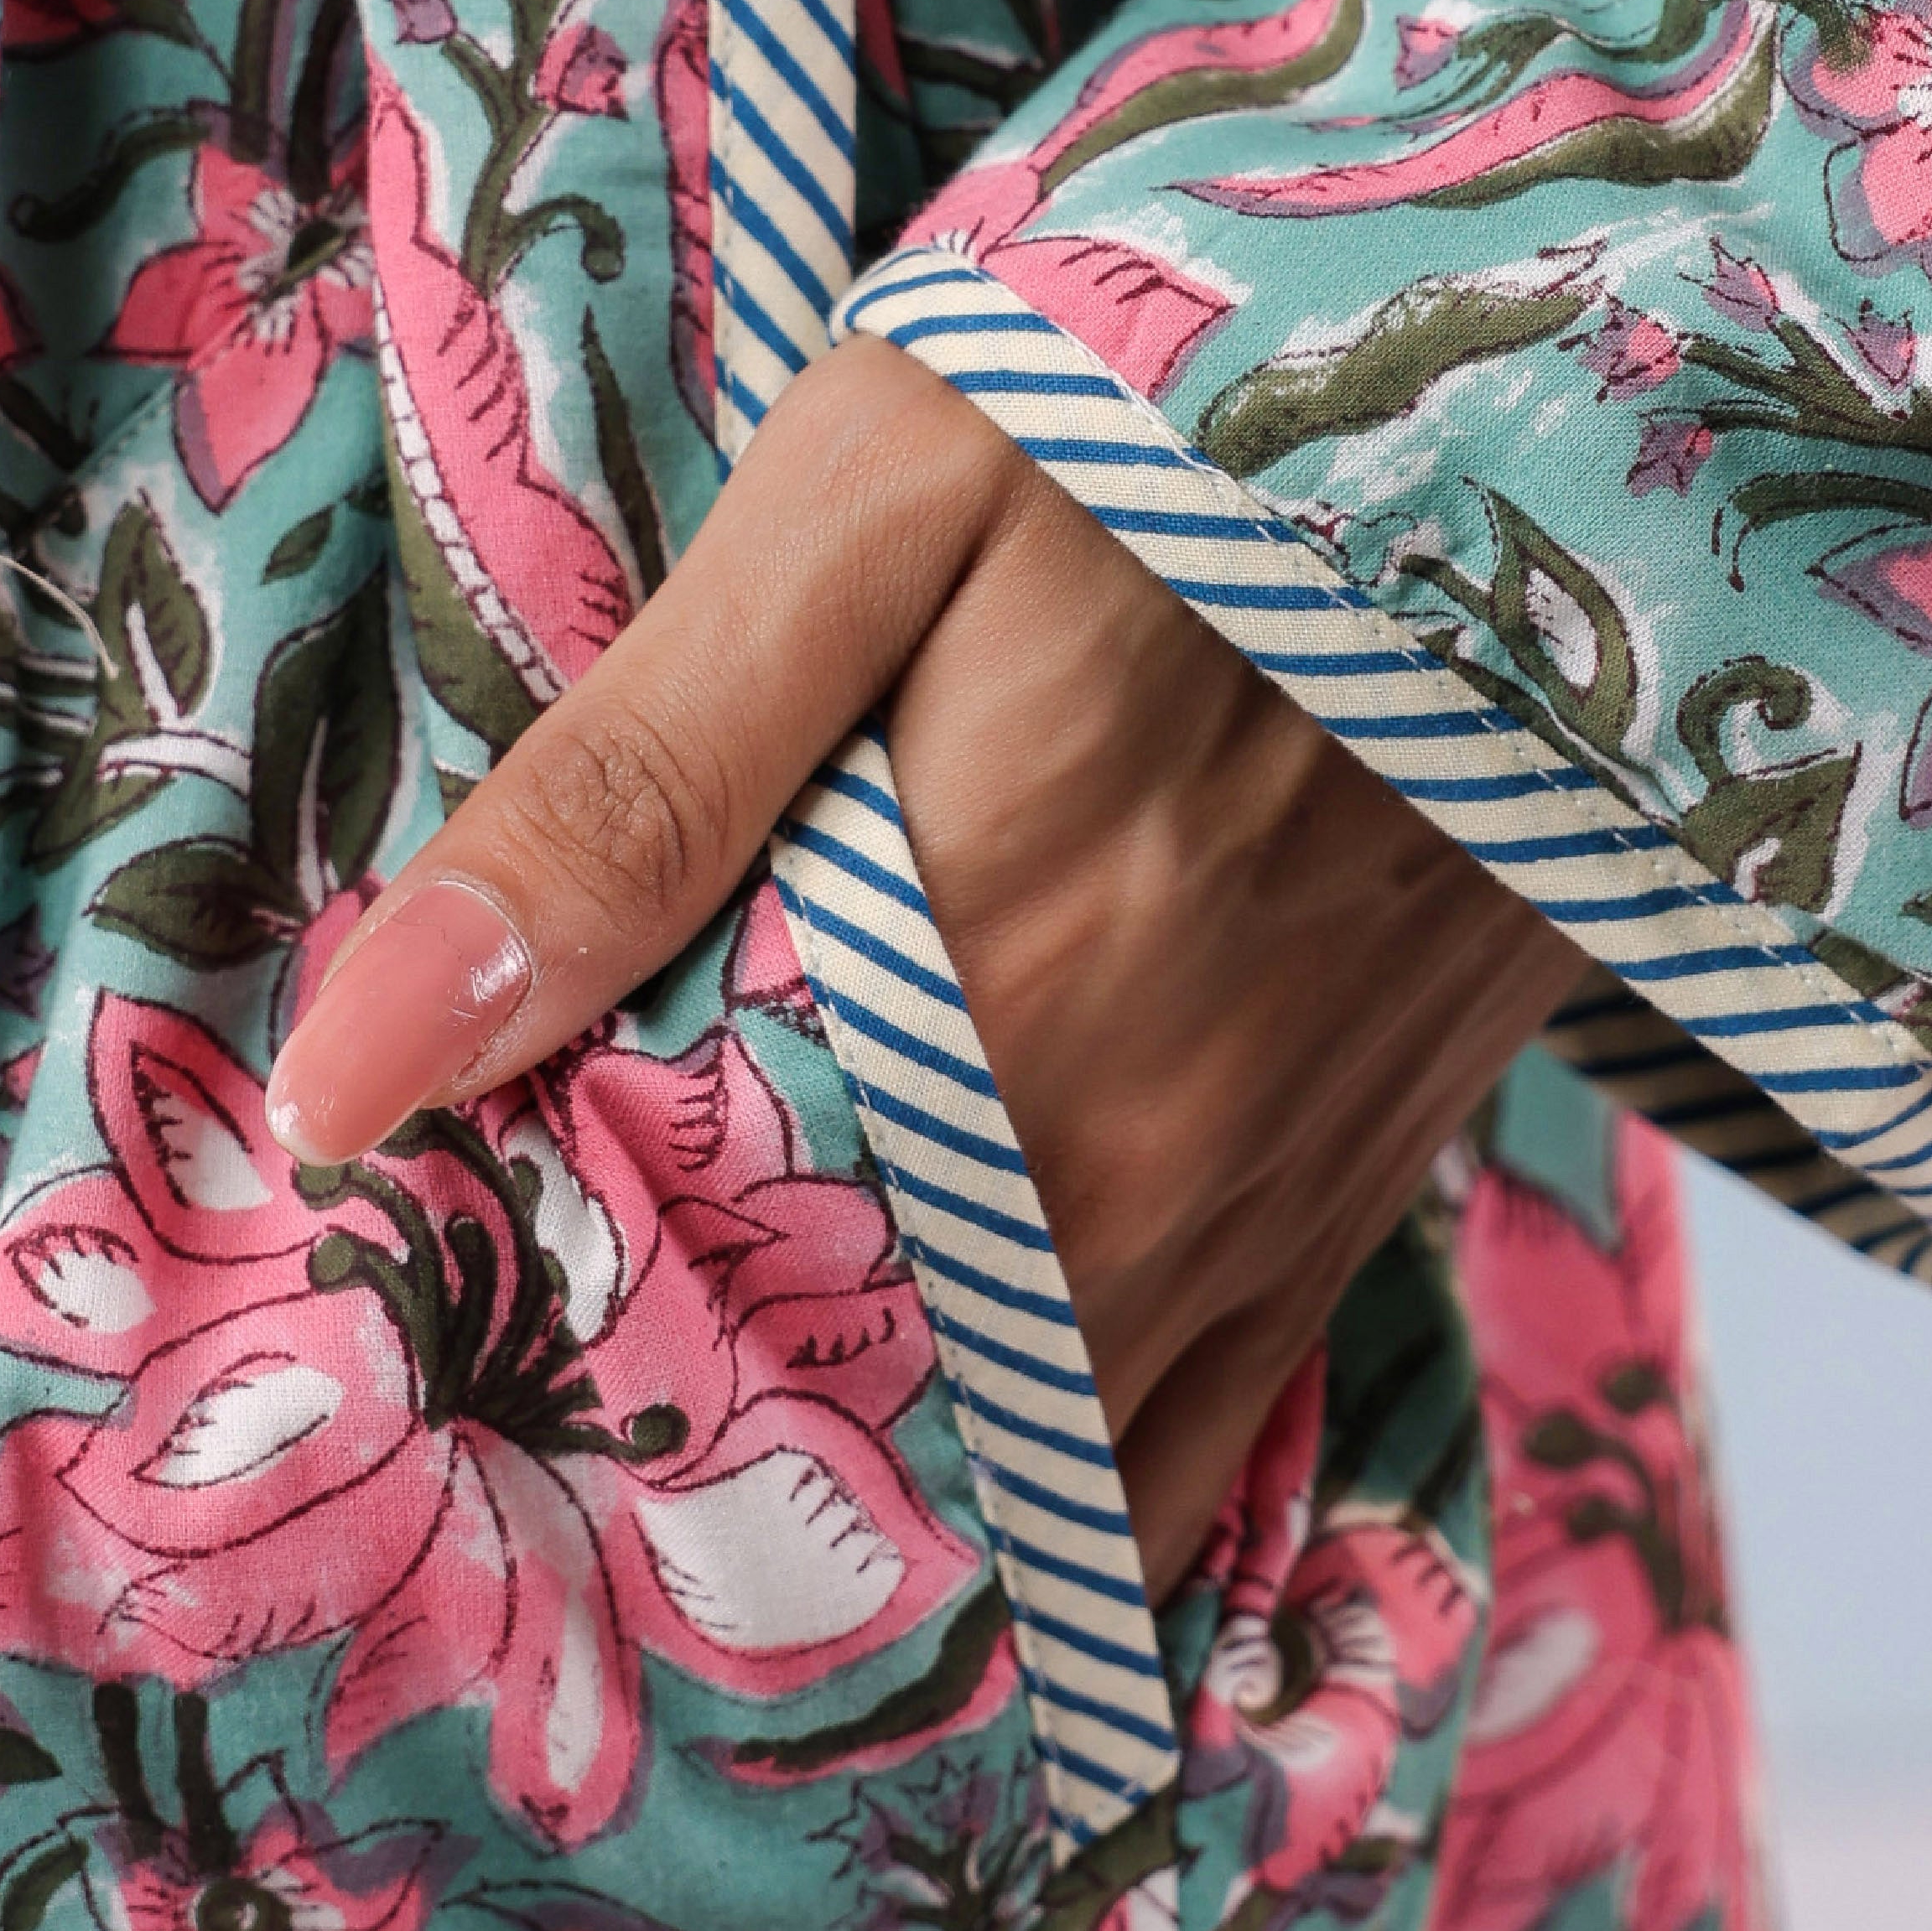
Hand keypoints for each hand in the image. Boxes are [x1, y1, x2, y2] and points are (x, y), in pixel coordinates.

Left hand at [266, 335, 1579, 1587]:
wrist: (1581, 389)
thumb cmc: (1184, 415)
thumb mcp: (870, 507)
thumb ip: (626, 798)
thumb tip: (350, 1076)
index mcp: (969, 1009)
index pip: (692, 1315)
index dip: (538, 1394)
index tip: (404, 1409)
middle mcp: (1127, 1169)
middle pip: (849, 1434)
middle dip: (674, 1485)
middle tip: (504, 1494)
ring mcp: (1259, 1205)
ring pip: (1019, 1482)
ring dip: (860, 1519)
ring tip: (680, 1541)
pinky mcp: (1356, 1186)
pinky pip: (1190, 1457)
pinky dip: (1052, 1518)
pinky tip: (936, 1533)